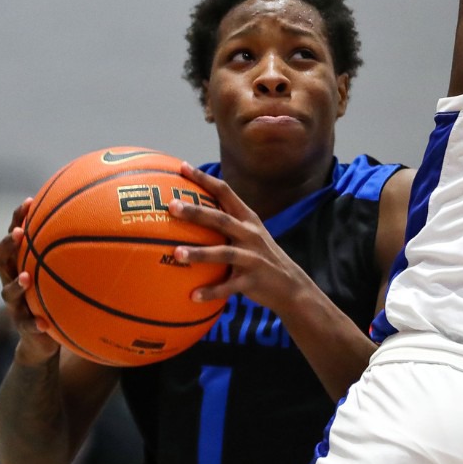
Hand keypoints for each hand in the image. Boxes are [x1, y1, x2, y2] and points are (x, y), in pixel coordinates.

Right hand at [0, 198, 60, 365]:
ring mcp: (14, 304)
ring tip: (27, 279)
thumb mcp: (62, 275)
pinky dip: (34, 322)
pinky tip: (45, 323)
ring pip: (7, 292)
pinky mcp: (21, 326)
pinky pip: (25, 324)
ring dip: (16, 284)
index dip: (17, 218)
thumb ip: (74, 254)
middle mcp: (11, 280)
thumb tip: (108, 225)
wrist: (42, 340)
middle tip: (20, 234)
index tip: (29, 202)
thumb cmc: (55, 297)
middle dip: (7, 244)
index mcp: (21, 263)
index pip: (14, 235)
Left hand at [167, 163, 313, 316]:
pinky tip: (192, 296)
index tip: (182, 167)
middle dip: (197, 212)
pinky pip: (228, 287)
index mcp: (247, 219)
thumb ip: (226, 222)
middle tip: (172, 206)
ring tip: (177, 254)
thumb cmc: (260, 256)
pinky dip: (211, 291)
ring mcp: (252, 257)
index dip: (204, 179)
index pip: (225, 192)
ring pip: (223, 253)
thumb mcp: (249, 234)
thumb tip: (192, 209)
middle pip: (221, 219)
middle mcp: (250, 234)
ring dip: (200, 253)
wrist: (290, 285)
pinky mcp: (252, 281)